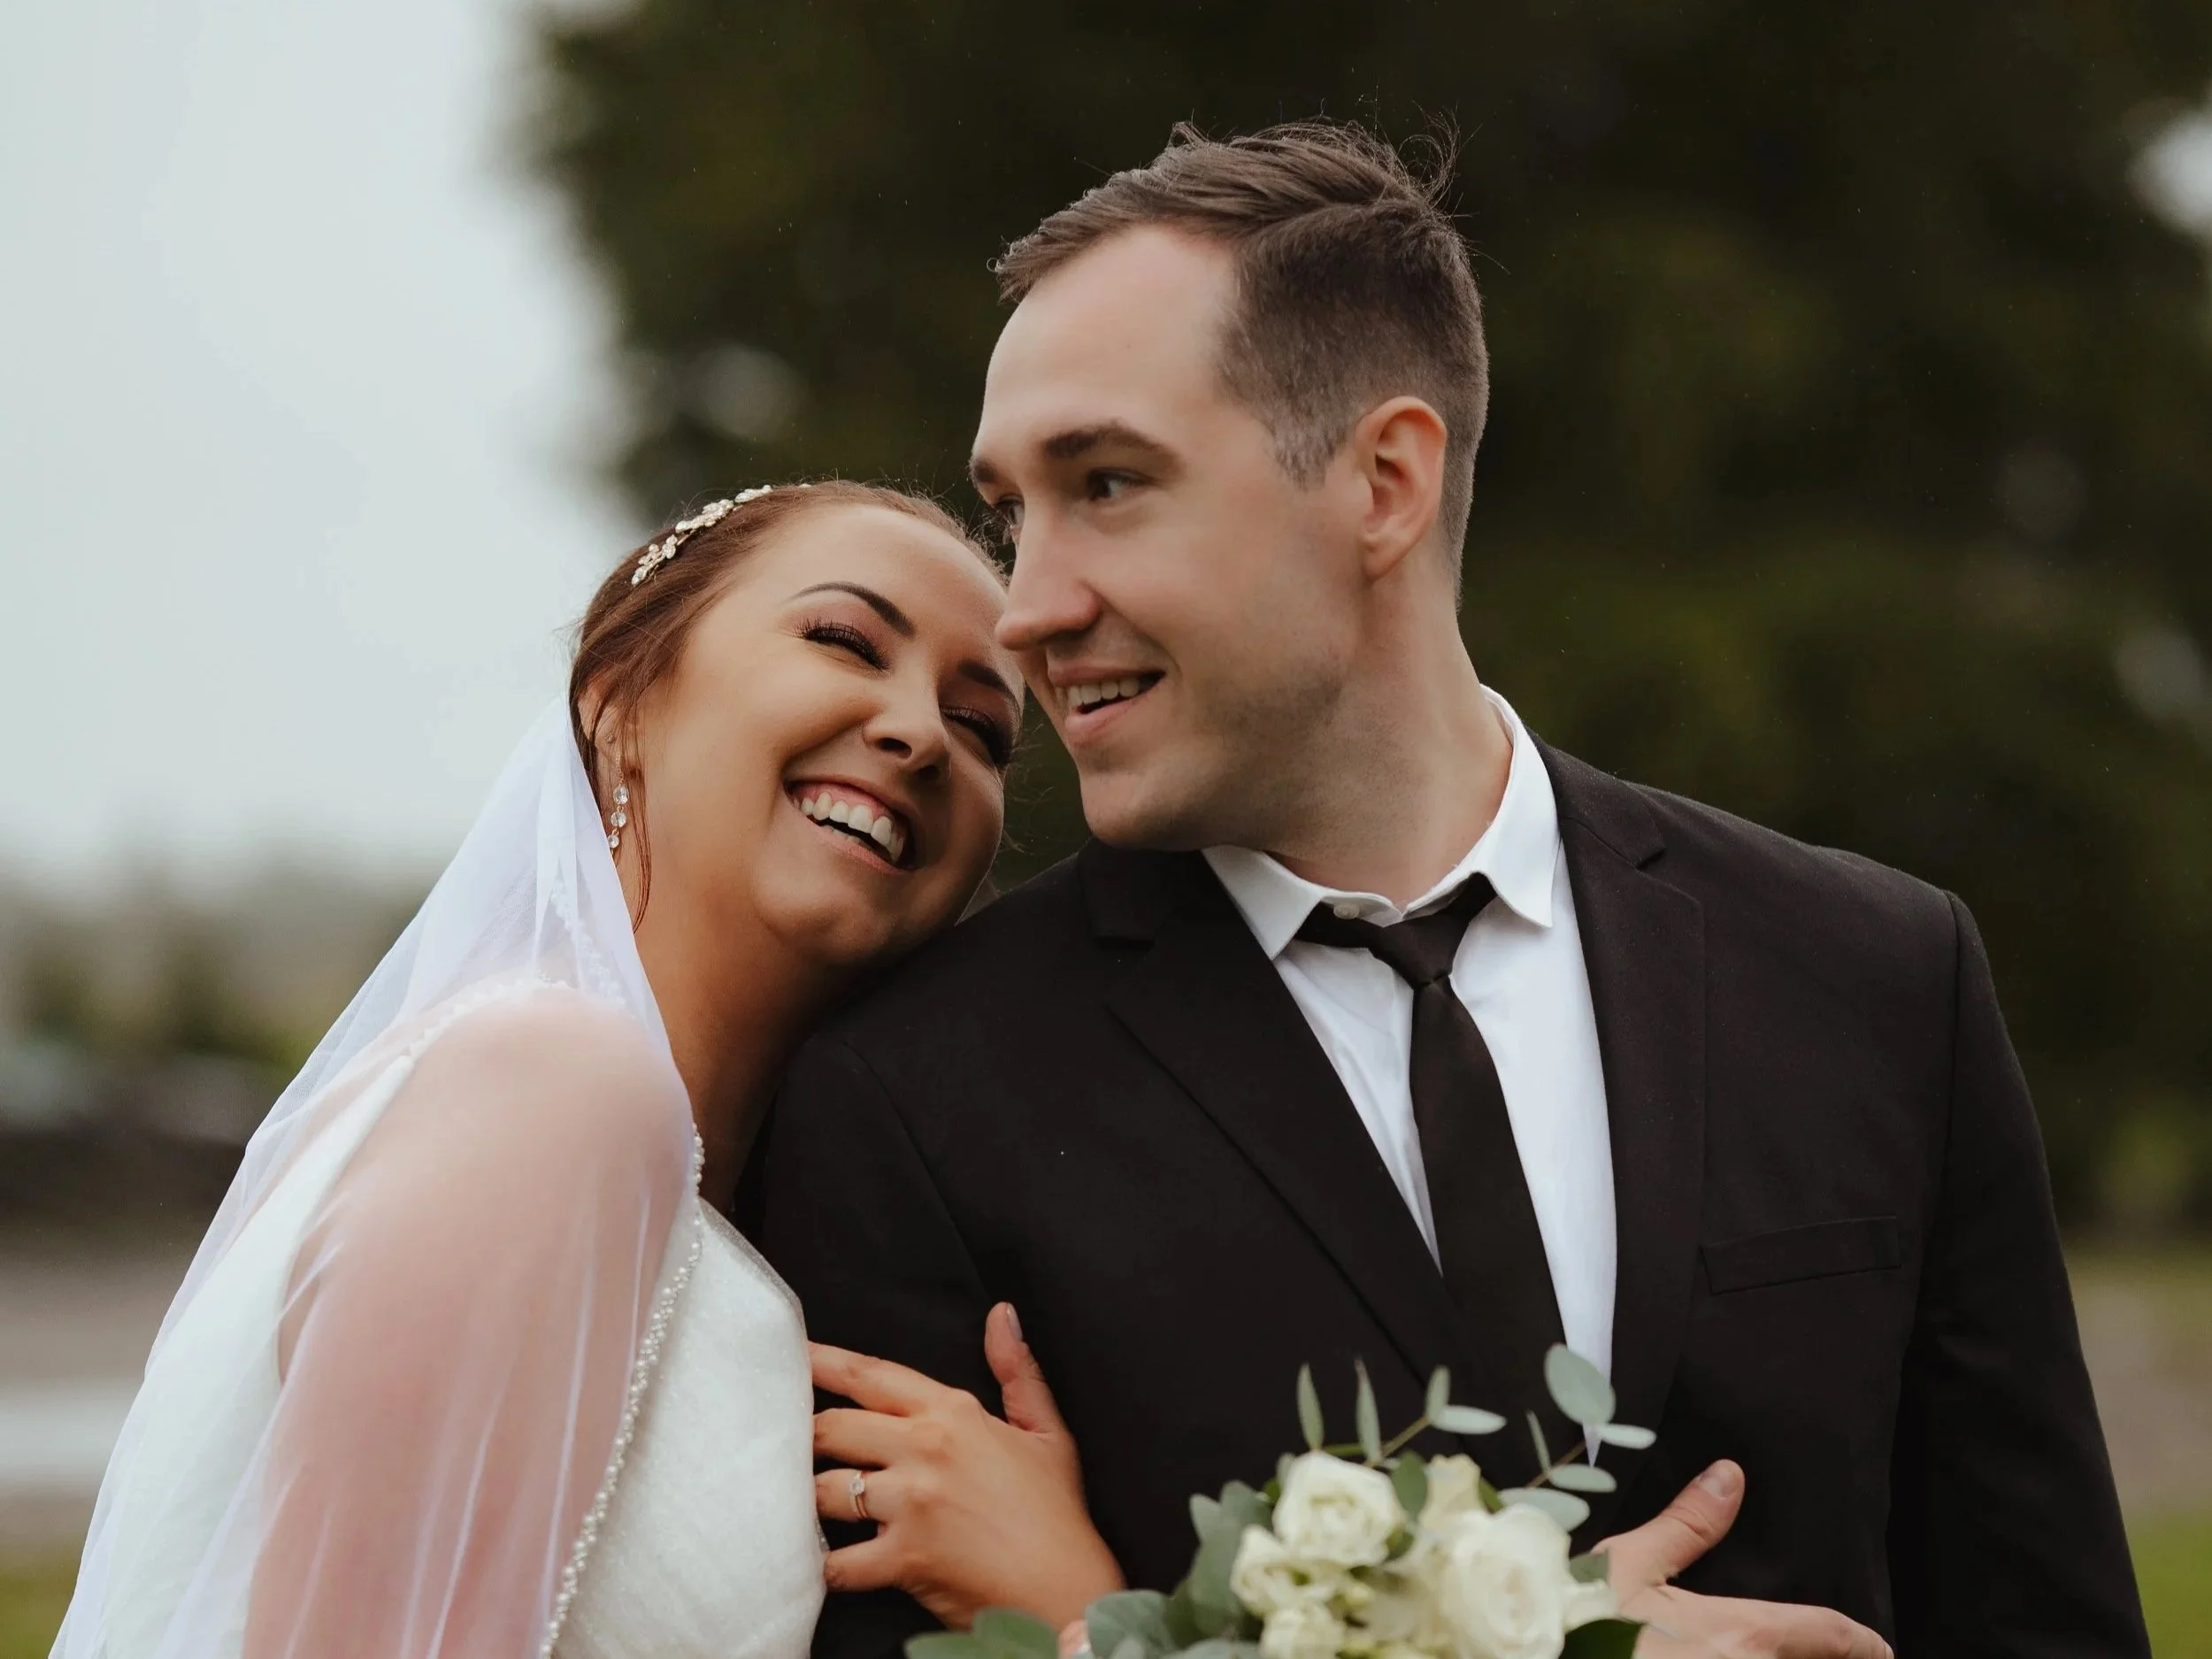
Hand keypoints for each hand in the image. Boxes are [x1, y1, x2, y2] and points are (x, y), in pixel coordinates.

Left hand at [811, 1304, 1125, 1630]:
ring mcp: (911, 1503)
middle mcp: (925, 1449)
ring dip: (808, 1502)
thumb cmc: (1056, 1516)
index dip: (822, 1363)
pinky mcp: (903, 1557)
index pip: (871, 1376)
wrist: (1067, 1591)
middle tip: (786, 1445)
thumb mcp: (1046, 1432)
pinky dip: (822, 1567)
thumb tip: (1002, 1315)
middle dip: (804, 1437)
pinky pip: (837, 1561)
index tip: (789, 1356)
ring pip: (824, 1489)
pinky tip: (819, 1565)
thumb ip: (1017, 1370)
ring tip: (801, 1508)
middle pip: (831, 1428)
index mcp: (953, 1413)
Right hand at [1597, 1461, 1892, 1658]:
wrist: (1536, 1654)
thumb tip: (1730, 1476)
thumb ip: (1687, 1525)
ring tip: (1783, 1656)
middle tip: (1838, 1654)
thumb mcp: (1628, 1563)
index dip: (1860, 1641)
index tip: (1880, 1647)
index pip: (1825, 1635)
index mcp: (1740, 1635)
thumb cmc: (1576, 1618)